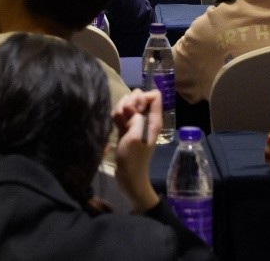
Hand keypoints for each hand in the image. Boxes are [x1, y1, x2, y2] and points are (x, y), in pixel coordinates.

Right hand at [112, 89, 161, 211]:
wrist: (128, 176)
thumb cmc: (133, 159)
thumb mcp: (135, 137)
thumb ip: (137, 118)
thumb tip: (132, 107)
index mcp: (154, 120)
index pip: (154, 95)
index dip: (142, 98)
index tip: (134, 110)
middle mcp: (147, 118)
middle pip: (139, 96)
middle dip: (128, 102)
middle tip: (125, 117)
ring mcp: (136, 122)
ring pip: (128, 102)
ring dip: (120, 109)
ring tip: (119, 122)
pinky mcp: (126, 126)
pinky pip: (121, 112)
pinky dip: (116, 115)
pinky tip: (115, 124)